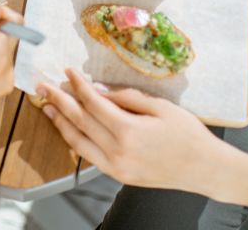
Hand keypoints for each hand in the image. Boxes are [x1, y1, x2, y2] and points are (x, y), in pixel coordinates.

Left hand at [37, 68, 226, 193]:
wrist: (205, 169)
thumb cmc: (188, 134)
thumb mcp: (160, 107)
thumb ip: (126, 97)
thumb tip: (97, 89)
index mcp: (128, 131)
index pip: (93, 103)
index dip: (78, 85)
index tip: (68, 71)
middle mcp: (117, 151)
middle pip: (79, 121)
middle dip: (59, 101)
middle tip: (43, 86)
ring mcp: (116, 167)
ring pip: (78, 142)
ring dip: (60, 122)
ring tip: (47, 107)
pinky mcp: (118, 176)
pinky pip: (88, 156)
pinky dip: (75, 140)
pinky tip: (68, 129)